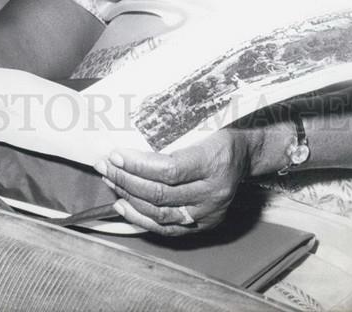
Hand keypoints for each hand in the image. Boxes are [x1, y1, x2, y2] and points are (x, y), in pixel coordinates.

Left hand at [94, 129, 249, 235]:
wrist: (247, 156)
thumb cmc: (220, 134)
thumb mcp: (203, 123)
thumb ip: (173, 132)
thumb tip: (130, 134)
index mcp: (214, 163)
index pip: (169, 170)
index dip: (138, 165)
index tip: (116, 154)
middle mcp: (212, 193)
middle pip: (160, 193)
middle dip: (126, 180)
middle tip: (105, 165)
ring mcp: (208, 213)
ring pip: (160, 213)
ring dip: (129, 198)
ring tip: (109, 181)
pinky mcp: (203, 225)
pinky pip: (167, 228)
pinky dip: (141, 218)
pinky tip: (123, 205)